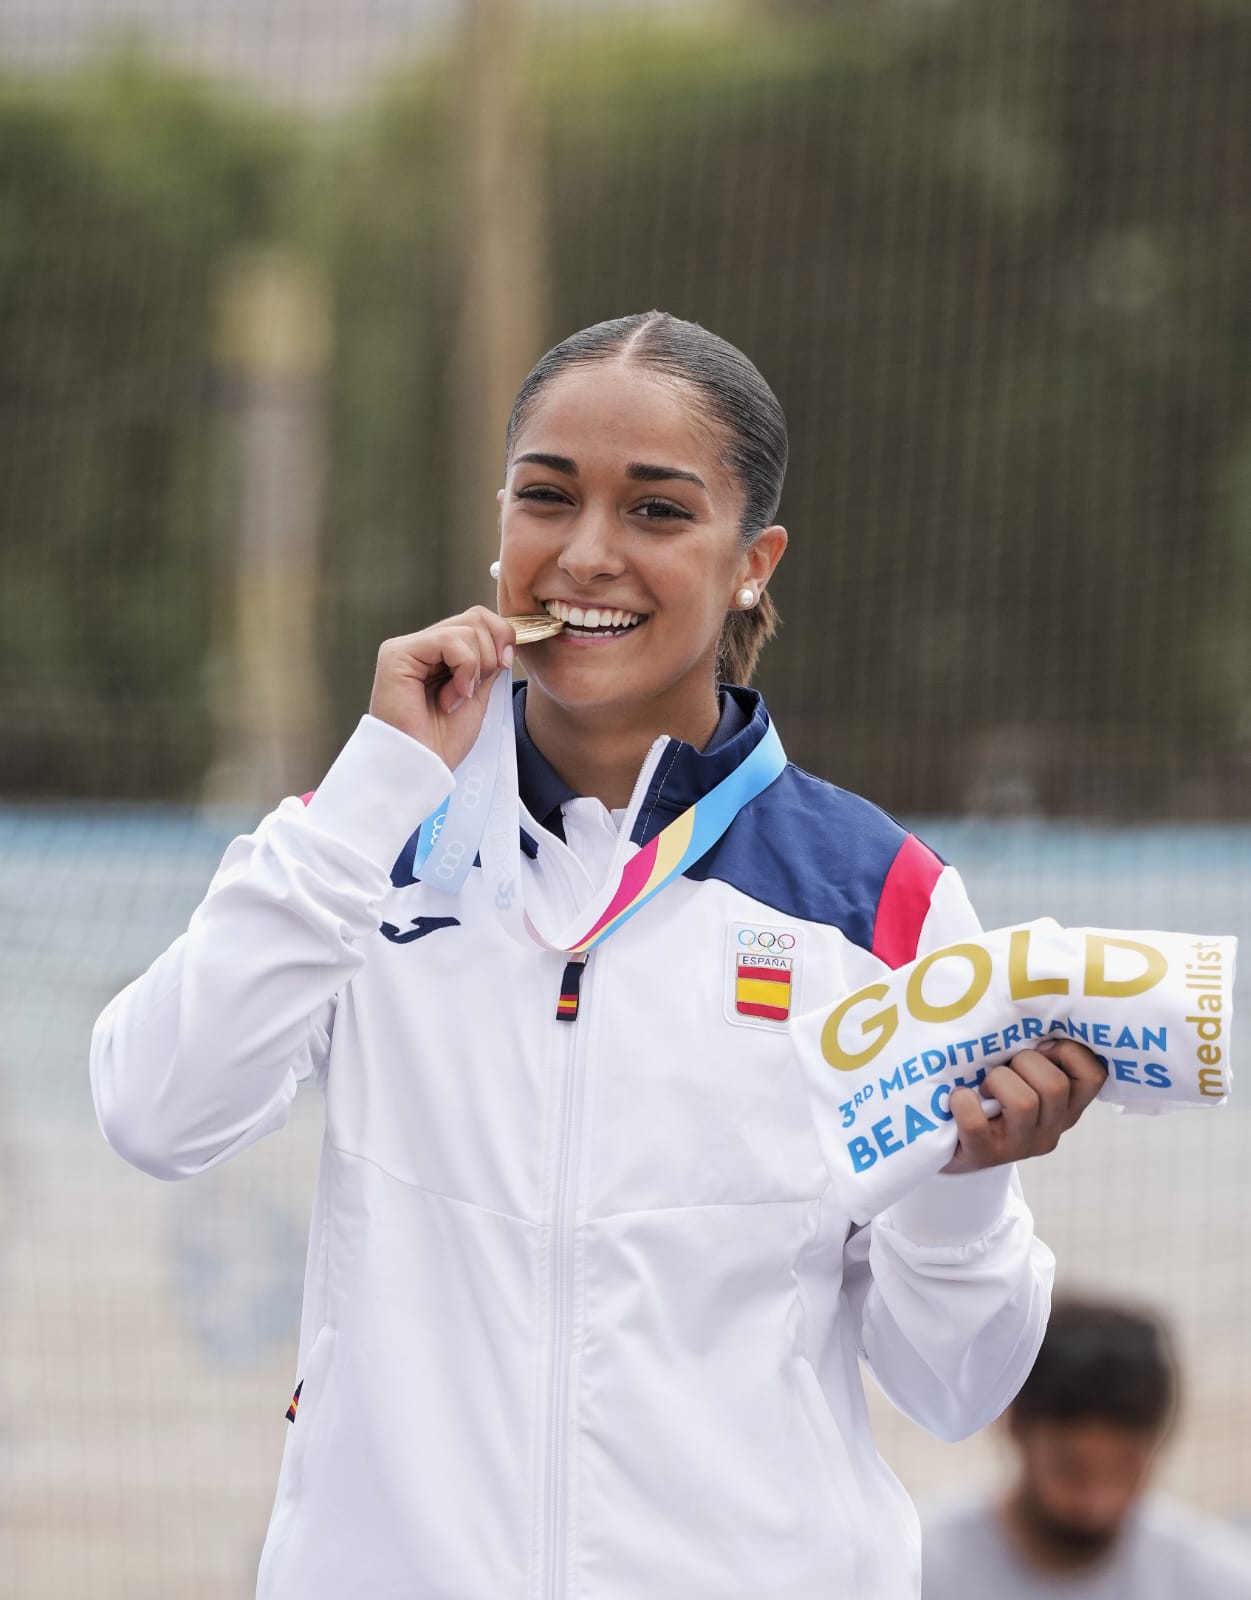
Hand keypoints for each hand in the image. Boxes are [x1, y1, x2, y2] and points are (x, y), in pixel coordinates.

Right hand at [369, 607, 516, 770]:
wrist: (422, 768)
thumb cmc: (444, 740)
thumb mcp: (478, 693)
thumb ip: (488, 661)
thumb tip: (507, 633)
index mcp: (438, 653)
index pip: (478, 619)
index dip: (502, 637)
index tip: (505, 668)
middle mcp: (421, 645)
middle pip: (475, 617)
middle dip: (491, 654)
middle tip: (475, 689)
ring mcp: (407, 647)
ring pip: (466, 628)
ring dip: (475, 668)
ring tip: (456, 698)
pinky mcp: (397, 654)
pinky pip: (449, 641)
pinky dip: (463, 669)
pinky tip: (450, 697)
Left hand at [941, 1038, 1107, 1173]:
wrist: (950, 1143)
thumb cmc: (989, 1093)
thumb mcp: (1021, 1073)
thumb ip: (1036, 1051)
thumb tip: (1032, 1007)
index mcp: (1066, 1106)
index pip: (1094, 1074)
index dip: (1068, 1051)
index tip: (1041, 1047)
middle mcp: (1051, 1129)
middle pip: (1055, 1085)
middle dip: (1024, 1062)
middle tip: (1004, 1067)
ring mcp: (1020, 1147)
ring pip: (1024, 1102)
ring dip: (997, 1080)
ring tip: (983, 1086)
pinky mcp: (984, 1156)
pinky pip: (977, 1124)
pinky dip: (963, 1102)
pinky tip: (960, 1097)